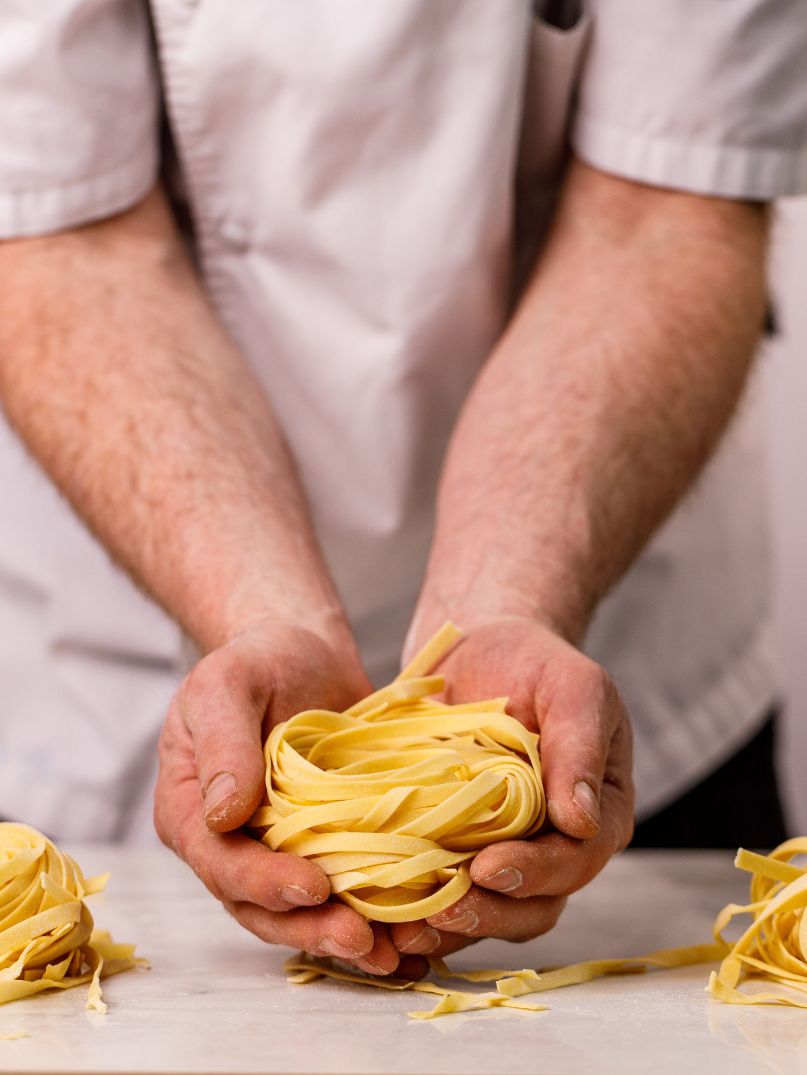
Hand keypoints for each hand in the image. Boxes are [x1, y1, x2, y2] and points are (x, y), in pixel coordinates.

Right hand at [154, 619, 410, 975]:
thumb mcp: (227, 683)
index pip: (220, 862)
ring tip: (395, 952)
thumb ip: (222, 742)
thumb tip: (222, 814)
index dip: (264, 883)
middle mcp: (231, 844)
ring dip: (345, 937)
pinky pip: (344, 891)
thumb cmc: (257, 659)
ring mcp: (279, 850)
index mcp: (191, 810)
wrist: (304, 651)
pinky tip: (414, 933)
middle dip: (310, 929)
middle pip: (261, 907)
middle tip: (362, 939)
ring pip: (303, 913)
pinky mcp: (326, 846)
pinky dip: (375, 915)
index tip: (312, 888)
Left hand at [390, 617, 633, 958]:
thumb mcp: (573, 686)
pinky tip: (380, 910)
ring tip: (402, 926)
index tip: (488, 869)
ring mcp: (502, 850)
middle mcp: (552, 845)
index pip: (574, 862)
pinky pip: (439, 890)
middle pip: (531, 906)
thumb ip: (581, 745)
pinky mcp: (453, 847)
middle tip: (441, 908)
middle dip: (487, 913)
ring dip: (446, 924)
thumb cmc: (536, 661)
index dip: (534, 874)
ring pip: (485, 910)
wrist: (482, 647)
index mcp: (595, 814)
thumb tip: (581, 820)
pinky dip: (413, 906)